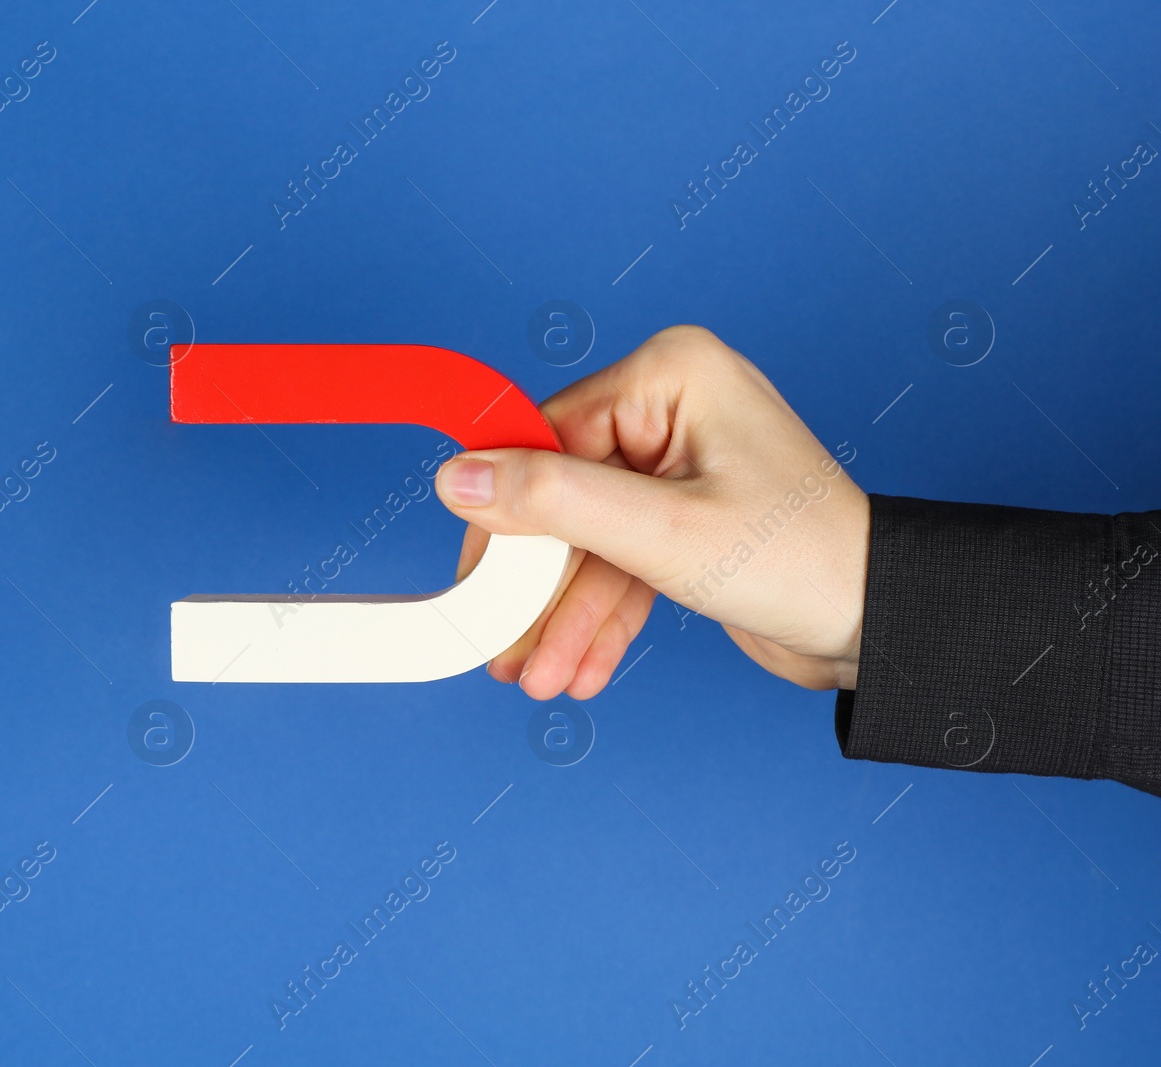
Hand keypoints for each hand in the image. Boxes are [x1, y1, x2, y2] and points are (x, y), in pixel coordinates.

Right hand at [435, 325, 869, 699]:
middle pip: (561, 496)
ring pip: (587, 540)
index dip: (505, 519)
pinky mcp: (684, 514)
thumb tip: (455, 476)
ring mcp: (678, 462)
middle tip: (503, 648)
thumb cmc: (803, 561)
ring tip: (539, 677)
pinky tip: (582, 667)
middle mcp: (671, 407)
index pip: (547, 439)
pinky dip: (600, 615)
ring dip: (564, 615)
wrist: (884, 625)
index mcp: (670, 374)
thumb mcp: (661, 534)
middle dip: (538, 586)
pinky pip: (619, 560)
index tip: (475, 582)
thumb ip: (551, 502)